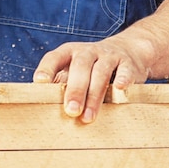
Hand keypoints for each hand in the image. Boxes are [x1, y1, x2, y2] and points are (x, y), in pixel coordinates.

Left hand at [33, 36, 150, 122]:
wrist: (128, 50)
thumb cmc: (92, 68)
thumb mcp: (75, 71)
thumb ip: (62, 85)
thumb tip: (45, 109)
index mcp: (70, 52)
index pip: (54, 57)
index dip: (47, 68)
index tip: (40, 82)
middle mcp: (88, 52)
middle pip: (80, 67)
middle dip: (75, 90)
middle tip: (71, 111)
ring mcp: (108, 56)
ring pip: (100, 72)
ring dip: (94, 95)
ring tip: (88, 117)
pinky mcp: (127, 63)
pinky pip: (124, 70)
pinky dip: (122, 79)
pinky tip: (119, 89)